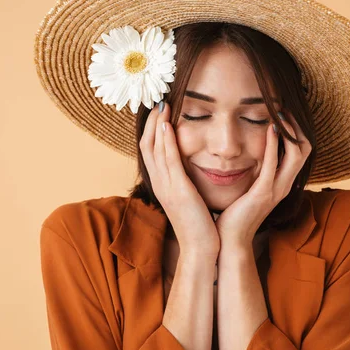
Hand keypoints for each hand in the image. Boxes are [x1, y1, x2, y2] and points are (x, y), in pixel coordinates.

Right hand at [139, 100, 219, 257]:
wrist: (201, 249)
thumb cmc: (199, 225)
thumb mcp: (189, 199)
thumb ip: (186, 181)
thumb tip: (190, 167)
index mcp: (162, 184)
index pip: (151, 151)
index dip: (153, 129)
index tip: (160, 111)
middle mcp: (160, 183)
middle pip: (147, 145)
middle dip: (152, 121)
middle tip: (158, 100)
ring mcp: (166, 187)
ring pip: (154, 149)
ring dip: (157, 124)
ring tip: (162, 104)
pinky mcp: (178, 190)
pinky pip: (168, 161)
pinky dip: (166, 141)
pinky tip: (169, 125)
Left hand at [215, 109, 311, 247]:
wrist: (229, 241)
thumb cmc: (235, 213)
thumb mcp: (250, 187)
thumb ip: (255, 171)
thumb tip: (250, 150)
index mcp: (282, 182)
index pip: (300, 151)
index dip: (296, 130)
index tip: (284, 111)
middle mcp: (284, 185)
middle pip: (305, 149)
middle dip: (297, 126)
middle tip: (284, 107)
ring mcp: (276, 189)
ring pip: (296, 155)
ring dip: (290, 131)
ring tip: (280, 112)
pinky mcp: (263, 193)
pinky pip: (273, 165)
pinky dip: (274, 145)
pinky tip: (269, 128)